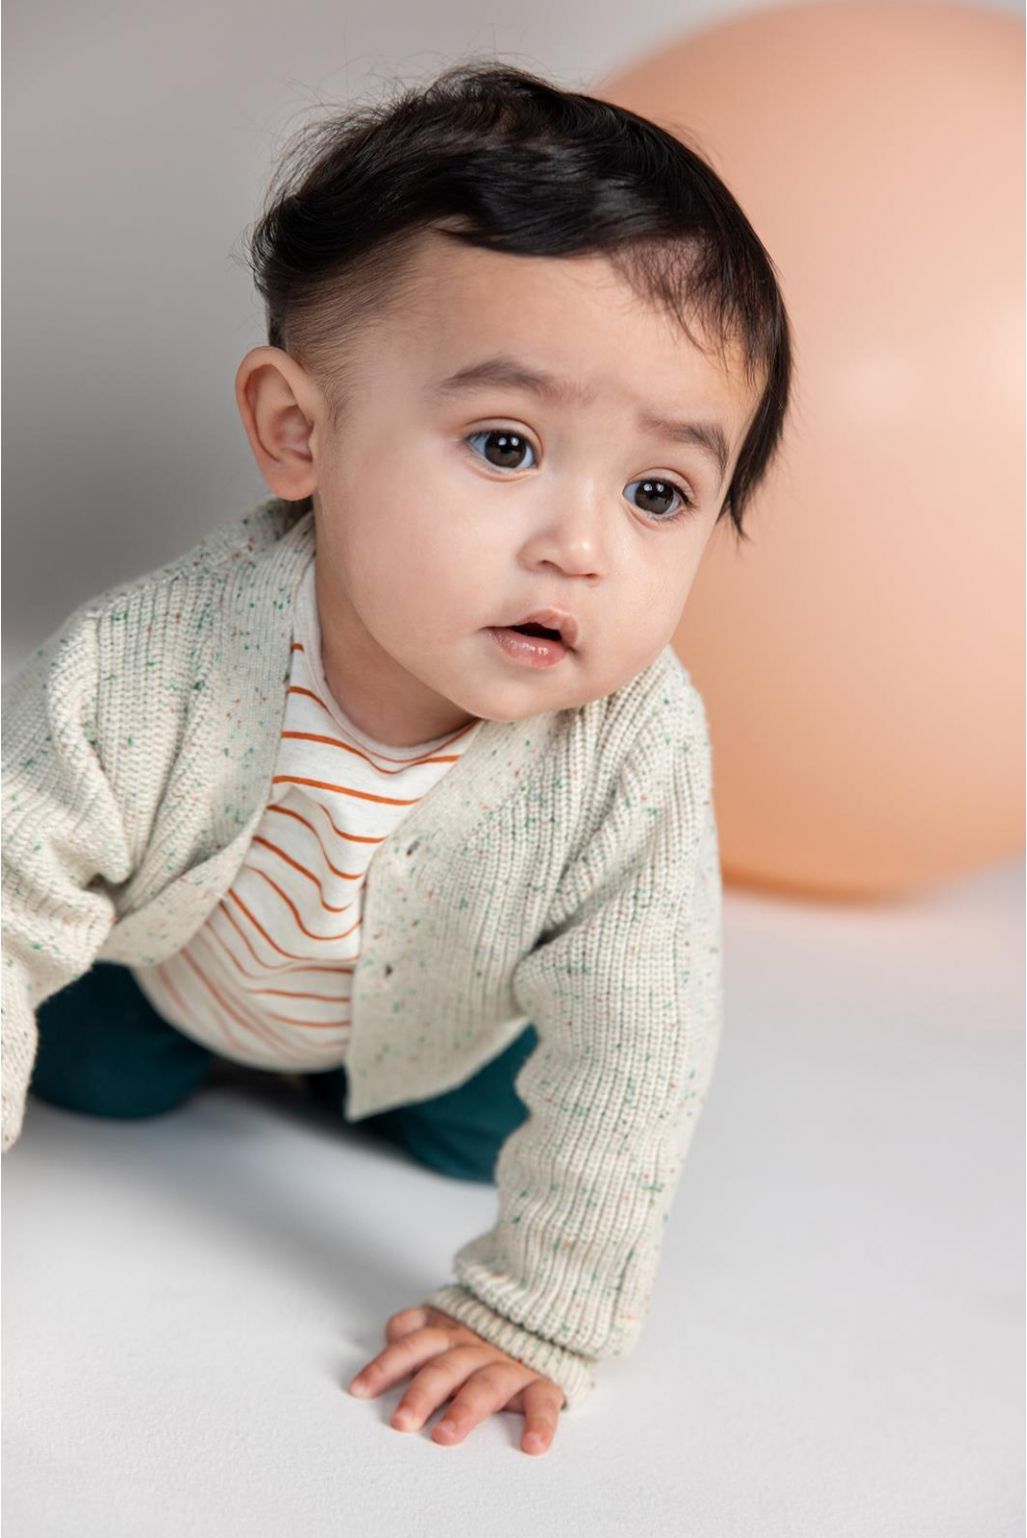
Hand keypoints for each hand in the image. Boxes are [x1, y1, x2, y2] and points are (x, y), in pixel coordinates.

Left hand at [347, 1305, 564, 1454]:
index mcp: (451, 1337)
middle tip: (401, 1422)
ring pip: (486, 1385)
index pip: (414, 1346)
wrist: (540, 1323)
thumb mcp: (448, 1325)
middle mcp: (477, 1350)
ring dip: (465, 1409)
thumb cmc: (480, 1341)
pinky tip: (533, 1445)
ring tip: (445, 1436)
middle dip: (422, 1393)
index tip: (359, 1390)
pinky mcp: (541, 1384)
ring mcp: (509, 1367)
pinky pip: (543, 1401)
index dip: (386, 1366)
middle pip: (445, 1368)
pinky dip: (541, 1422)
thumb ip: (418, 1325)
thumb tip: (392, 1330)